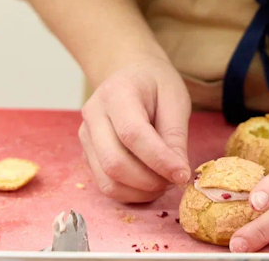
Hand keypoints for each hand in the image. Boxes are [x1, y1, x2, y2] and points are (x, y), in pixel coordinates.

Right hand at [79, 55, 191, 202]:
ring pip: (107, 180)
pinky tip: (150, 184)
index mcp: (116, 93)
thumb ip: (175, 135)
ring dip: (140, 192)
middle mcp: (93, 114)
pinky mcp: (87, 154)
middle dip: (150, 180)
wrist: (131, 75)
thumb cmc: (156, 85)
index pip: (132, 133)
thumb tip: (178, 173)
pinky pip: (106, 184)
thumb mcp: (175, 99)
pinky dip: (131, 193)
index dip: (159, 159)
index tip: (182, 174)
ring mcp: (86, 136)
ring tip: (164, 183)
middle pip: (114, 162)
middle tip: (175, 180)